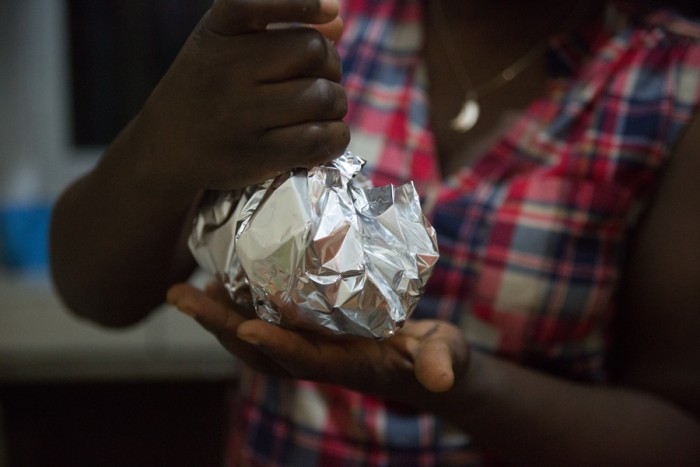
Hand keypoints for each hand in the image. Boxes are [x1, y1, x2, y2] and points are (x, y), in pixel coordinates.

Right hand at [130, 0, 348, 192]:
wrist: (165, 149)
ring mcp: (241, 115)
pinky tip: (326, 136)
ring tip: (321, 112)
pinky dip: (335, 137)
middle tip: (319, 81)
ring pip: (325, 97)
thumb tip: (336, 22)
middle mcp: (227, 70)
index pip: (258, 3)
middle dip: (332, 66)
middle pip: (316, 51)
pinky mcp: (256, 154)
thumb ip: (276, 28)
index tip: (330, 9)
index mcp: (218, 33)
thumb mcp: (225, 46)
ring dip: (336, 105)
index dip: (302, 2)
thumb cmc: (207, 90)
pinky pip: (319, 138)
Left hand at [167, 281, 470, 403]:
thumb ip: (441, 363)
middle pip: (260, 351)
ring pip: (252, 339)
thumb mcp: (445, 357)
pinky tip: (218, 280)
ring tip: (184, 290)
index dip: (278, 347)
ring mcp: (308, 348)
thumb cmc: (434, 358)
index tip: (247, 328)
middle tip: (182, 297)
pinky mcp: (307, 333)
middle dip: (221, 326)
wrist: (424, 365)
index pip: (307, 360)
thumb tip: (441, 379)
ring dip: (217, 317)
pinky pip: (263, 324)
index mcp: (350, 366)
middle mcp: (319, 360)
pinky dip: (236, 307)